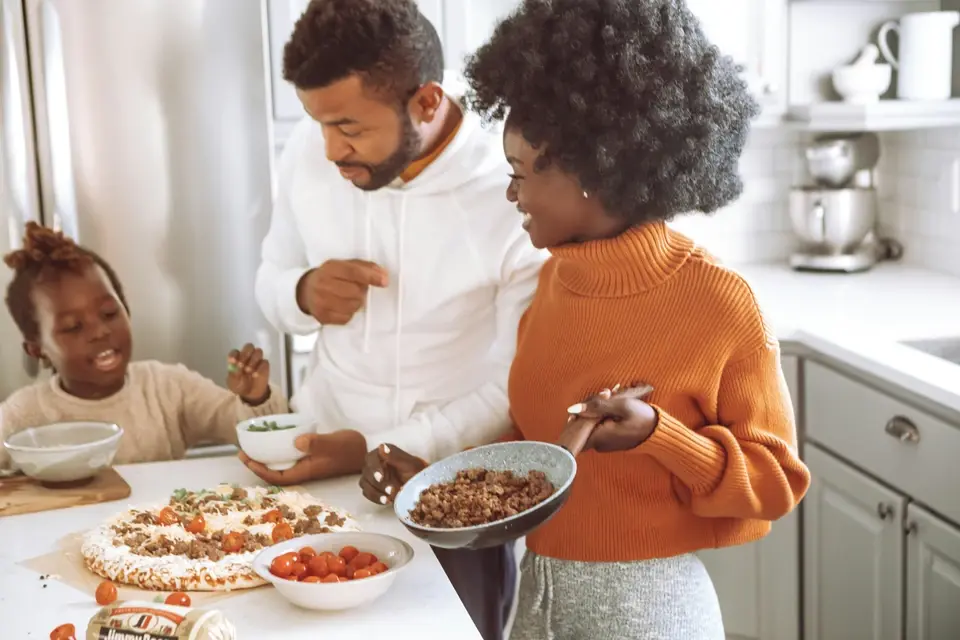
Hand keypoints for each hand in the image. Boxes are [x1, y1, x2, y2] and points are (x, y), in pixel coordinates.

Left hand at [227, 343, 269, 403]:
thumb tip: (236, 366)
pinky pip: (264, 362)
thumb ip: (233, 373)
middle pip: (249, 346)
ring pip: (258, 351)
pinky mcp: (265, 365)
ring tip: (249, 371)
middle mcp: (247, 356)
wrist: (250, 394)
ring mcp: (257, 360)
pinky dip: (260, 368)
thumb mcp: (232, 382)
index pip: (235, 352)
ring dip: (253, 360)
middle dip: (245, 354)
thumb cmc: (239, 385)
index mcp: (236, 358)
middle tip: (242, 365)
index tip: (233, 361)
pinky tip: (255, 375)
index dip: (234, 355)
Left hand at [239, 430, 367, 484]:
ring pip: (281, 464)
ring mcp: (307, 464)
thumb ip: (315, 443)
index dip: (259, 470)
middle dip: (257, 464)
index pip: (277, 476)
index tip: (245, 458)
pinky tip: (275, 441)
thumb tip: (295, 442)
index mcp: (306, 471)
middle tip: (242, 452)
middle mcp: (304, 470)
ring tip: (253, 447)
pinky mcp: (311, 456)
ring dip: (266, 458)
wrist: (366, 449)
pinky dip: (278, 451)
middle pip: (275, 472)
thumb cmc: (350, 448)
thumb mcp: (332, 443)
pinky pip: (289, 457)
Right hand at [296, 259, 388, 324]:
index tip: (384, 281)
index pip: (353, 272)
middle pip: (355, 291)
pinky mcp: (322, 316)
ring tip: (349, 297)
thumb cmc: (332, 276)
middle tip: (357, 288)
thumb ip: (365, 267)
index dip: (371, 277)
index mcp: (330, 267)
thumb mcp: (345, 265)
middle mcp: (323, 283)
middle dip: (362, 291)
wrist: (306, 290)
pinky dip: (349, 313)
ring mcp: (320, 301)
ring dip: (357, 303)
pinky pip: (346, 318)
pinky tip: (342, 306)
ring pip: (353, 307)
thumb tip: (383, 274)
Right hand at [359, 444, 427, 504]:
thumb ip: (395, 456)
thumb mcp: (408, 464)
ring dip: (376, 492)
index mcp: (382, 453)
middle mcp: (374, 463)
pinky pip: (367, 493)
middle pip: (367, 472)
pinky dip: (376, 498)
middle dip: (378, 483)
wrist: (418, 484)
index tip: (381, 477)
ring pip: (365, 483)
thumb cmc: (415, 471)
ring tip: (389, 498)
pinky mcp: (371, 487)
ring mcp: (371, 476)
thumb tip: (382, 446)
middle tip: (391, 490)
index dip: (374, 468)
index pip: (371, 458)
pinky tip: (386, 501)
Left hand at [560, 384, 656, 453]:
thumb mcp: (621, 406)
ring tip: (615, 398)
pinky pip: (598, 426)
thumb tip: (571, 409)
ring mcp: (601, 444)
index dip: (588, 404)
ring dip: (599, 409)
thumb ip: (596, 406)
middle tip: (611, 394)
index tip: (605, 396)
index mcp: (598, 437)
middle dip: (594, 405)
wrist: (657, 432)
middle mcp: (596, 444)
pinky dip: (603, 415)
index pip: (578, 419)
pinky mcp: (606, 441)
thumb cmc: (642, 418)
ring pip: (590, 422)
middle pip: (583, 420)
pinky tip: (615, 406)